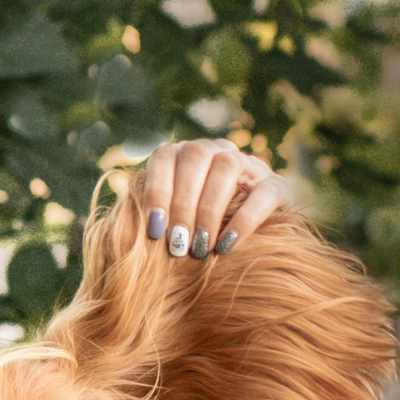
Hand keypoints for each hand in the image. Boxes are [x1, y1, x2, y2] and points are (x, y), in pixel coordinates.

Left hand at [137, 138, 290, 260]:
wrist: (257, 240)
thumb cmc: (198, 235)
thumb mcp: (174, 224)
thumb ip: (154, 220)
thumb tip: (122, 238)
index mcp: (185, 156)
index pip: (165, 156)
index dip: (155, 190)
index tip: (154, 230)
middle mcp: (217, 151)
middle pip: (195, 157)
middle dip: (183, 204)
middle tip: (178, 246)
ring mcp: (250, 165)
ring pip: (227, 167)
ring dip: (209, 209)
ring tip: (201, 248)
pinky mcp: (277, 186)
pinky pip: (262, 194)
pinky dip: (243, 220)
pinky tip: (226, 246)